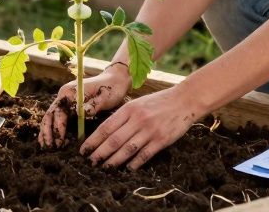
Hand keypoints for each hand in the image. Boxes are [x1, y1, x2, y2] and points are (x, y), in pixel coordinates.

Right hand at [39, 63, 129, 147]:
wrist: (115, 80)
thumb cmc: (111, 88)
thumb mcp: (105, 96)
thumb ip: (93, 105)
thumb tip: (82, 113)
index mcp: (70, 92)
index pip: (59, 112)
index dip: (58, 128)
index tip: (60, 141)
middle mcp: (64, 95)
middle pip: (50, 114)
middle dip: (48, 132)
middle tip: (50, 147)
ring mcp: (65, 100)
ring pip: (50, 117)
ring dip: (47, 132)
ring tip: (47, 147)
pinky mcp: (69, 106)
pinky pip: (57, 118)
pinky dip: (53, 129)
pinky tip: (52, 140)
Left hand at [79, 85, 200, 169]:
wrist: (184, 100)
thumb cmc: (159, 102)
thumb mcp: (138, 103)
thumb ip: (124, 115)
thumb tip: (106, 131)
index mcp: (129, 109)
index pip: (106, 127)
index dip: (93, 140)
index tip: (84, 149)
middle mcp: (137, 119)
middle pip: (114, 140)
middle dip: (99, 153)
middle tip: (90, 162)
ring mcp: (149, 130)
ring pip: (127, 149)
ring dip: (114, 161)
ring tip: (105, 167)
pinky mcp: (161, 140)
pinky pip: (144, 155)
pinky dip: (134, 163)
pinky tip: (127, 169)